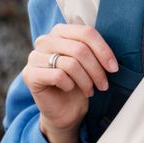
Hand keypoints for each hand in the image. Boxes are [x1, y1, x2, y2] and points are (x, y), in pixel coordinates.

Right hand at [21, 23, 117, 142]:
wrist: (64, 110)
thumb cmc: (79, 83)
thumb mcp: (89, 64)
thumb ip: (95, 51)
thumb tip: (111, 57)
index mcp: (60, 31)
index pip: (86, 32)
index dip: (103, 50)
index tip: (114, 68)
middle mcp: (45, 40)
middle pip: (80, 49)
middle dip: (96, 69)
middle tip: (104, 85)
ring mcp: (34, 56)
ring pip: (70, 63)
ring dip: (86, 80)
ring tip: (90, 90)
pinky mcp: (30, 74)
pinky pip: (58, 75)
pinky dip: (69, 84)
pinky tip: (69, 89)